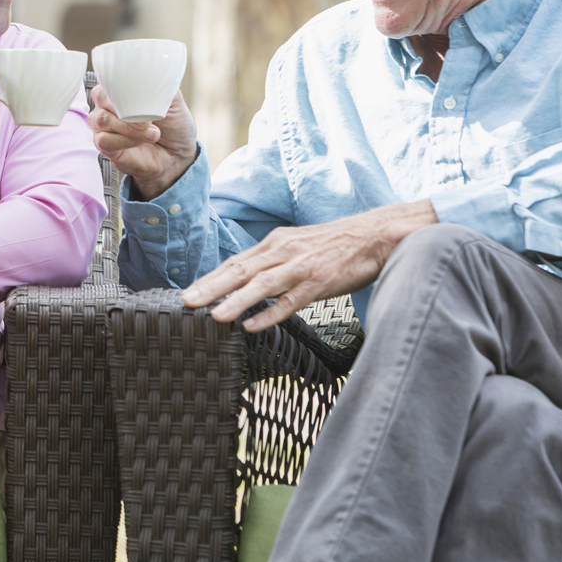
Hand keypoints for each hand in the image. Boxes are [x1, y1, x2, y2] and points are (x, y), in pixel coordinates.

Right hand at [89, 82, 197, 199]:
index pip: (109, 80)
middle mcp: (108, 106)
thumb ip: (160, 86)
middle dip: (126, 110)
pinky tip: (140, 142)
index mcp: (121, 91)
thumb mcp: (173, 101)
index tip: (143, 100)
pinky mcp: (105, 146)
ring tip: (152, 134)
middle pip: (101, 99)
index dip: (122, 89)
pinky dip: (125, 141)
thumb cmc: (173, 126)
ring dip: (129, 128)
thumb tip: (151, 78)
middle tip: (149, 121)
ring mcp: (104, 127)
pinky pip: (104, 140)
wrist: (178, 154)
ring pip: (102, 120)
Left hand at [182, 201, 439, 330]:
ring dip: (235, 301)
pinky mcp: (320, 281)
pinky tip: (253, 325)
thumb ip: (272, 262)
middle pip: (240, 271)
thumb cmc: (334, 245)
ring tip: (214, 316)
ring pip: (261, 285)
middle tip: (186, 302)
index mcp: (274, 244)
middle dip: (211, 287)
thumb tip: (246, 280)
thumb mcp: (297, 247)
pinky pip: (291, 300)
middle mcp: (283, 252)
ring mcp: (301, 267)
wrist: (375, 235)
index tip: (188, 292)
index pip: (235, 262)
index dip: (210, 278)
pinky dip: (271, 313)